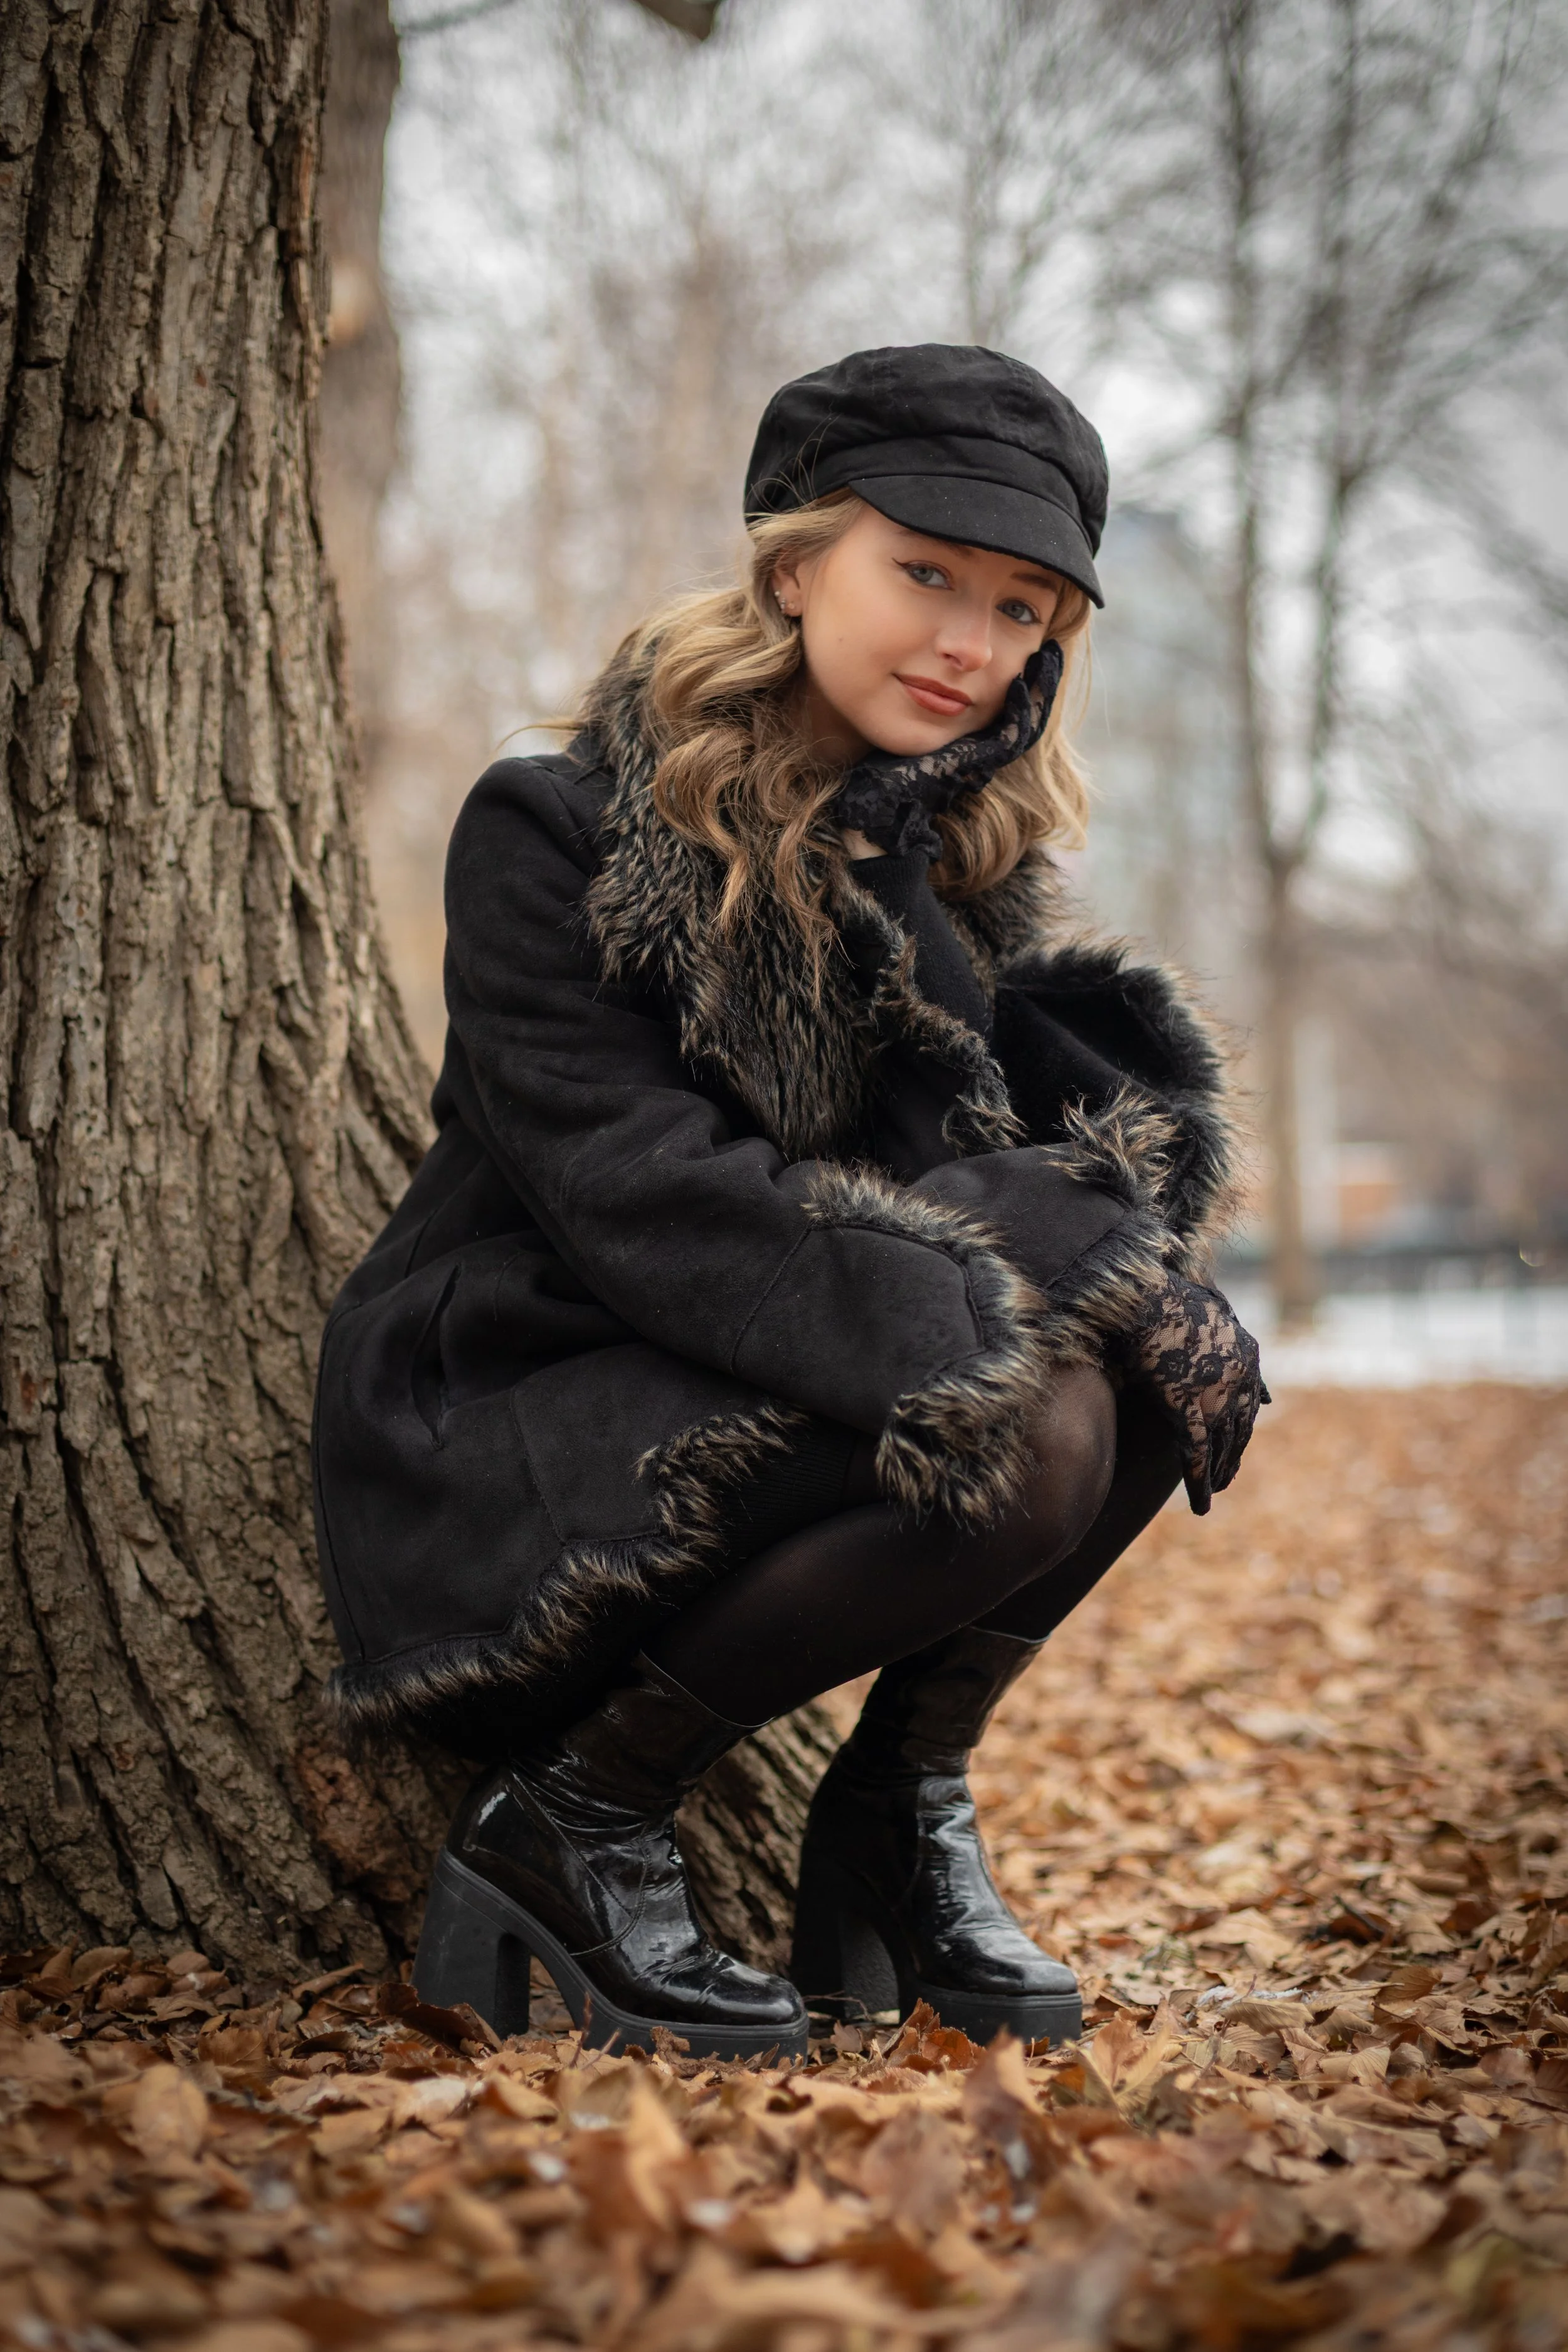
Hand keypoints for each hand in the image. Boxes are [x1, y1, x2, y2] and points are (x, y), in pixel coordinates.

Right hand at [1121, 1272, 1268, 1514]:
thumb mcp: (1212, 1305)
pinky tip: (1202, 1506)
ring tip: (1213, 1494)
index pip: (1251, 1402)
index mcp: (1246, 1352)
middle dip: (1234, 1456)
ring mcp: (1216, 1393)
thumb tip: (1241, 1350)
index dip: (1241, 1428)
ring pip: (1223, 1446)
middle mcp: (1239, 1376)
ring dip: (1219, 1474)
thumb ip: (1231, 1329)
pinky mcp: (1187, 1406)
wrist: (1140, 1293)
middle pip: (1240, 1429)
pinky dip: (1200, 1482)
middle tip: (1226, 1479)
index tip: (1234, 1445)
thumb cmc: (1164, 1293)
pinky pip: (1197, 1453)